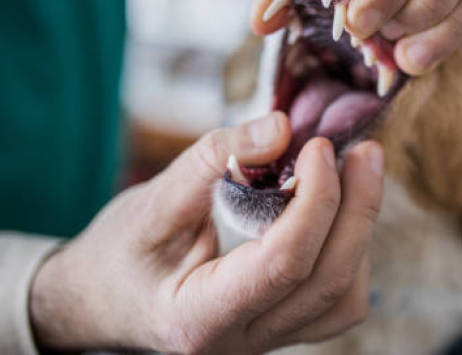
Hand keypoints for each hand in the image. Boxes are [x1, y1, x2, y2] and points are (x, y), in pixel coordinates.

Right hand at [29, 112, 383, 353]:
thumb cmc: (117, 253)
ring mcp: (265, 341)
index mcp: (200, 317)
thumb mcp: (151, 200)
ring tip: (355, 176)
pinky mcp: (279, 326)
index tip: (320, 146)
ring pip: (343, 299)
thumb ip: (214, 160)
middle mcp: (241, 342)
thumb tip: (282, 128)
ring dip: (359, 233)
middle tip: (364, 151)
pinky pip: (336, 301)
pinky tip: (339, 212)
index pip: (284, 263)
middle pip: (329, 281)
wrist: (97, 300)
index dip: (315, 199)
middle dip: (357, 209)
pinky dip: (350, 253)